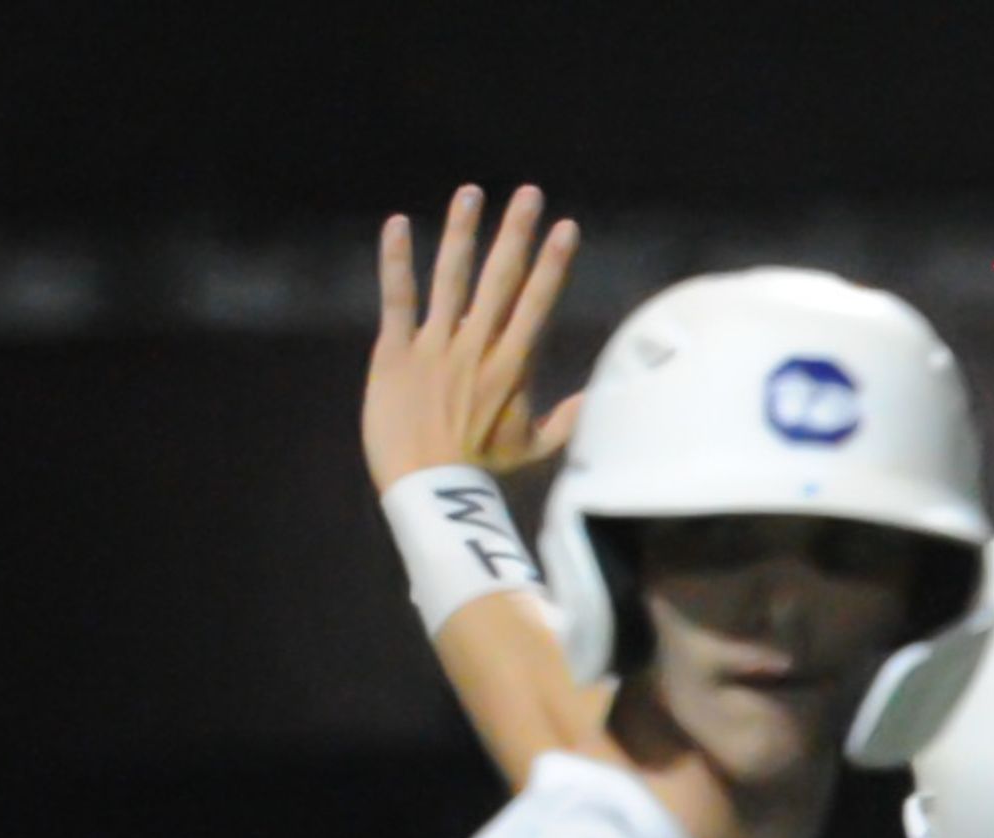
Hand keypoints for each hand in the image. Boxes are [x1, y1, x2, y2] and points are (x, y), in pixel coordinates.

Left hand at [366, 184, 582, 491]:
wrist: (428, 488)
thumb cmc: (480, 471)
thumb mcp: (532, 450)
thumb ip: (565, 420)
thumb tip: (598, 399)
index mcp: (511, 366)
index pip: (537, 303)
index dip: (553, 263)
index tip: (566, 228)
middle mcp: (477, 348)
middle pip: (502, 279)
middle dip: (517, 233)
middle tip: (529, 193)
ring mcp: (435, 347)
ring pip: (452, 278)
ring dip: (462, 232)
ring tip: (470, 193)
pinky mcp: (395, 352)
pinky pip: (398, 298)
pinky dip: (396, 260)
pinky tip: (397, 223)